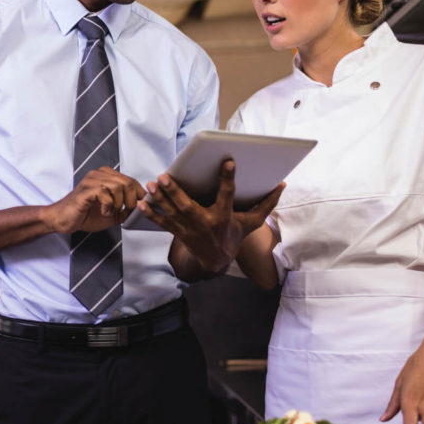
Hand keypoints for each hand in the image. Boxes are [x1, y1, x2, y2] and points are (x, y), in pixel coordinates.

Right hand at [40, 167, 144, 233]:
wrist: (63, 220)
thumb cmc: (84, 214)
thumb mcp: (112, 213)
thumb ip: (125, 209)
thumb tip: (141, 208)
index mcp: (106, 176)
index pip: (131, 180)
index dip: (139, 194)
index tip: (140, 206)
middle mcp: (99, 175)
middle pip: (128, 182)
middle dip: (131, 200)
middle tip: (125, 210)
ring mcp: (92, 181)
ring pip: (118, 186)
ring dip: (119, 203)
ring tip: (112, 211)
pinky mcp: (86, 191)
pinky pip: (105, 194)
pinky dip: (108, 206)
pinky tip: (104, 212)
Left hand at [139, 159, 282, 272]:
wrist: (217, 261)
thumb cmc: (234, 235)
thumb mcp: (252, 222)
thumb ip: (267, 203)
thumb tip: (282, 184)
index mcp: (224, 216)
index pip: (227, 195)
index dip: (228, 179)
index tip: (227, 161)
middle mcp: (205, 223)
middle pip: (188, 206)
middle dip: (175, 191)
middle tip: (164, 176)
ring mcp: (189, 229)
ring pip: (172, 213)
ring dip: (160, 199)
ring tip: (151, 184)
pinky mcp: (178, 233)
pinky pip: (163, 223)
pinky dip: (151, 213)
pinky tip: (141, 203)